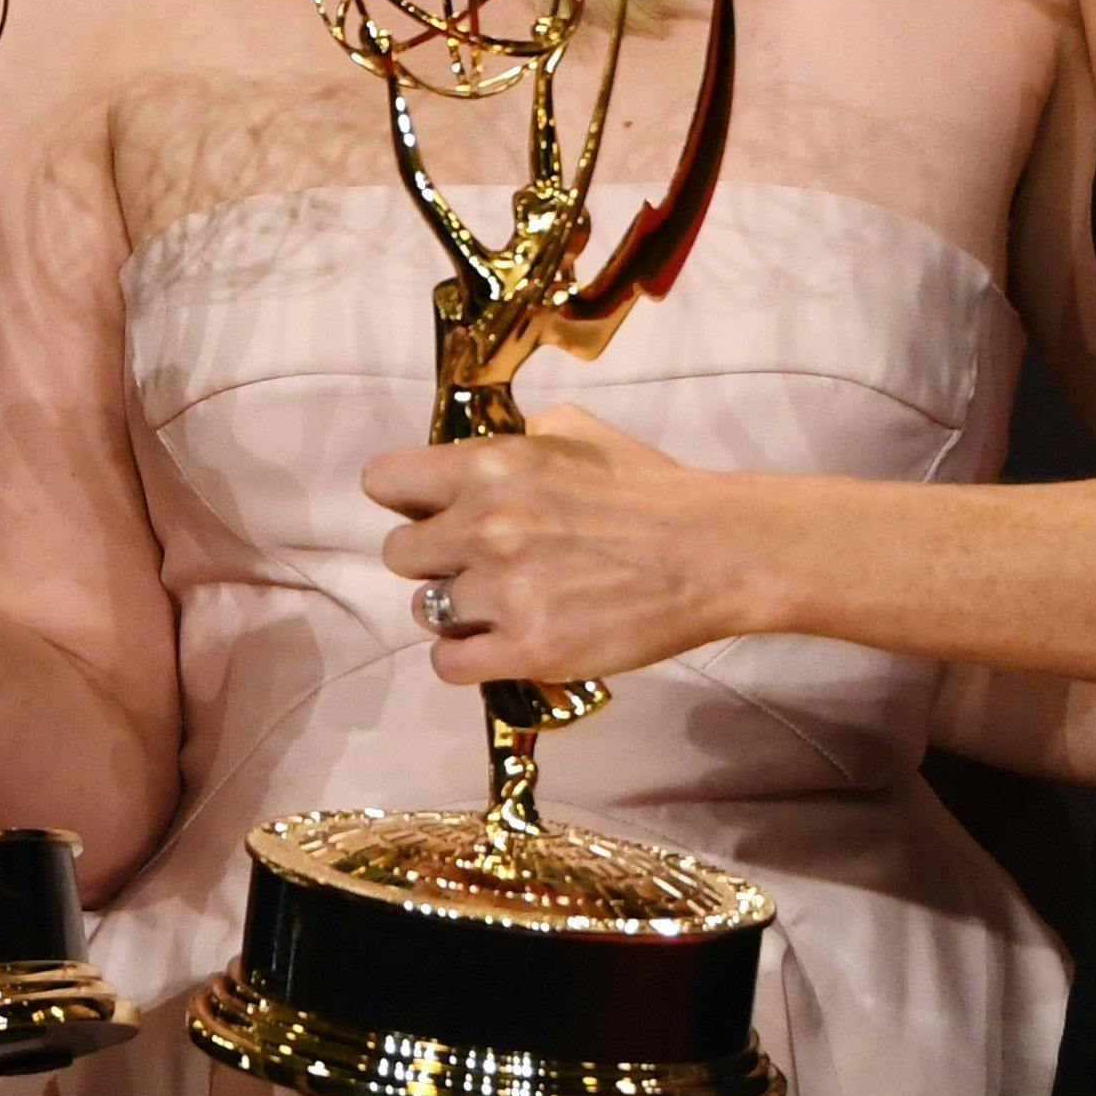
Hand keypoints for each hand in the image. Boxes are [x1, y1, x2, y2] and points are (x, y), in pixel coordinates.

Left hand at [363, 407, 754, 690]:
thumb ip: (518, 437)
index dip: (404, 500)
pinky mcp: (529, 650)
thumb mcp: (577, 431)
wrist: (712, 552)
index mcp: (490, 465)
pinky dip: (466, 658)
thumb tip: (478, 450)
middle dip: (432, 558)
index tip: (430, 511)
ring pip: (423, 610)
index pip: (384, 481)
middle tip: (474, 564)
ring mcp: (504, 591)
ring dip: (454, 610)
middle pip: (398, 553)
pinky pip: (448, 664)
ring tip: (499, 606)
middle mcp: (484, 525)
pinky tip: (498, 644)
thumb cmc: (649, 489)